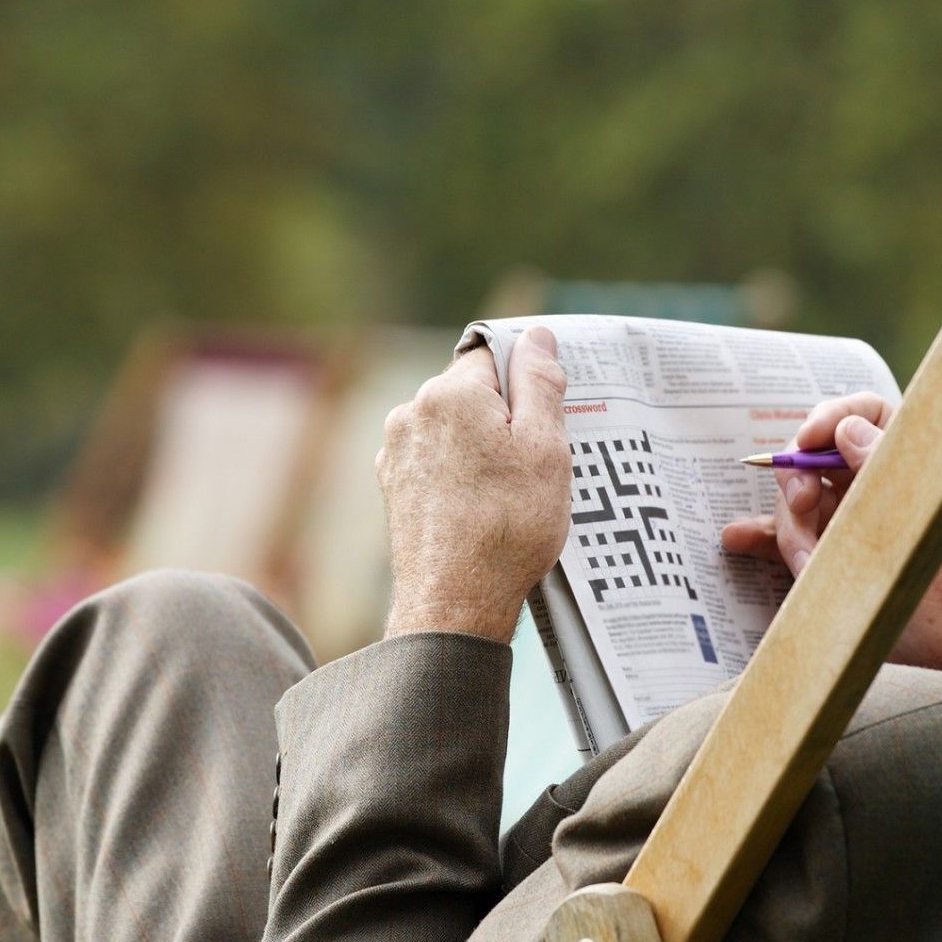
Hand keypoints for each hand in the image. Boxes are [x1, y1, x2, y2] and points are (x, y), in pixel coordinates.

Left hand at [378, 327, 571, 642]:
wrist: (455, 603)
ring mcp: (396, 451)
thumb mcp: (545, 448)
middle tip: (535, 463)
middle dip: (505, 417)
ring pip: (454, 428)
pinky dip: (459, 475)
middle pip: (472, 392)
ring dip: (481, 448)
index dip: (527, 381)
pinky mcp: (394, 485)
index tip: (548, 417)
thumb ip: (539, 384)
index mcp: (450, 393)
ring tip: (509, 494)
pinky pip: (436, 460)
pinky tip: (481, 509)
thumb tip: (536, 338)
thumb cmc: (508, 528)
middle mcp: (411, 413)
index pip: (495, 355)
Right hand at [720, 392, 941, 668]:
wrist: (930, 666)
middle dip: (800, 484)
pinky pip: (786, 535)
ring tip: (806, 569)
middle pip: (820, 458)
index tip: (806, 438)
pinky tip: (737, 540)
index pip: (871, 414)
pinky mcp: (827, 555)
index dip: (833, 416)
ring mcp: (850, 523)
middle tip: (802, 509)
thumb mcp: (908, 532)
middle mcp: (880, 490)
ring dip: (789, 531)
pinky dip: (762, 538)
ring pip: (799, 501)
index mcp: (913, 473)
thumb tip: (850, 427)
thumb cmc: (935, 606)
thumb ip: (880, 475)